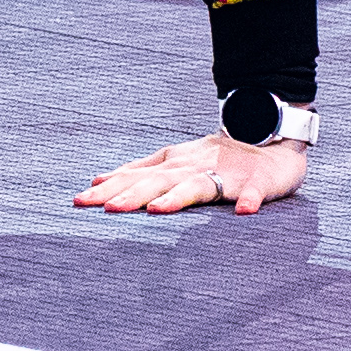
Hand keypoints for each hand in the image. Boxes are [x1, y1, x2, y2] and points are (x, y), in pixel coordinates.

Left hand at [76, 131, 306, 215]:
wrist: (271, 138)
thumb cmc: (219, 156)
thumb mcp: (175, 161)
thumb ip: (140, 171)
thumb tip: (98, 180)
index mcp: (174, 164)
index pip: (136, 175)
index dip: (108, 187)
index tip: (79, 200)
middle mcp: (193, 167)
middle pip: (158, 180)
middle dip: (132, 194)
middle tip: (106, 208)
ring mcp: (225, 174)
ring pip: (198, 186)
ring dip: (177, 197)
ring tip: (156, 211)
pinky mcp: (256, 182)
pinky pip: (253, 193)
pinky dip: (249, 200)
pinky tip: (245, 212)